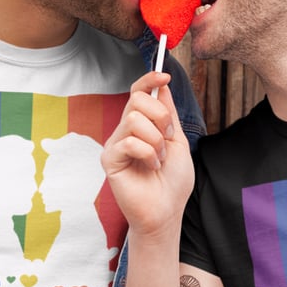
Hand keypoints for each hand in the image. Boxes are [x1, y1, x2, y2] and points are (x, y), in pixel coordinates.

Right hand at [101, 72, 194, 238]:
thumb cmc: (172, 181)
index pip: (138, 92)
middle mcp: (125, 130)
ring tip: (159, 159)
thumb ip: (168, 114)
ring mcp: (115, 144)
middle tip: (167, 138)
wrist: (166, 211)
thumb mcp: (176, 141)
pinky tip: (151, 167)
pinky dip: (148, 154)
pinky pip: (129, 142)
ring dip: (156, 140)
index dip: (149, 79)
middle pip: (136, 99)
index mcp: (141, 124)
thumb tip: (162, 85)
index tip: (165, 75)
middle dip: (160, 115)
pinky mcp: (109, 160)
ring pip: (134, 119)